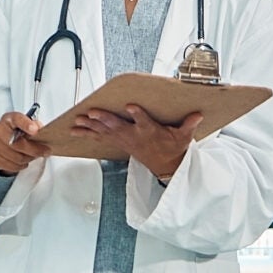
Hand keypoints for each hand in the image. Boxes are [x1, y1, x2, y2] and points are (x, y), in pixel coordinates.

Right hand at [0, 110, 50, 175]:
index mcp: (9, 119)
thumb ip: (35, 125)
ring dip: (29, 158)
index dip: (26, 125)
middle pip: (17, 143)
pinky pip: (12, 165)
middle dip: (34, 149)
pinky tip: (24, 160)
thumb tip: (40, 130)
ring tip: (34, 155)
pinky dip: (21, 165)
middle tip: (45, 151)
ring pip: (16, 157)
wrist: (4, 139)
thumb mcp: (27, 124)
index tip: (35, 130)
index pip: (16, 120)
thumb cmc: (18, 131)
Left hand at [72, 104, 199, 179]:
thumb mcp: (184, 137)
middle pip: (118, 127)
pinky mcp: (118, 142)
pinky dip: (87, 133)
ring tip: (77, 121)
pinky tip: (75, 129)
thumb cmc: (172, 147)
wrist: (165, 165)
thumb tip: (197, 115)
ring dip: (90, 126)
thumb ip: (189, 125)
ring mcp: (124, 140)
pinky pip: (99, 137)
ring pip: (105, 132)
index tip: (132, 107)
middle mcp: (134, 136)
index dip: (138, 115)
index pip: (144, 122)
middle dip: (104, 120)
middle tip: (92, 113)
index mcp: (150, 132)